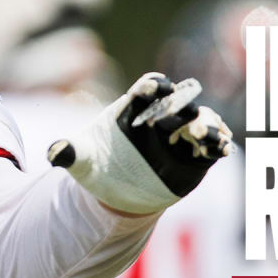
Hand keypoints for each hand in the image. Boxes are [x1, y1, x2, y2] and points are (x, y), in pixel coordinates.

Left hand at [48, 72, 234, 214]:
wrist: (117, 191)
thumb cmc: (98, 166)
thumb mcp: (82, 161)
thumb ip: (70, 152)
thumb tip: (53, 152)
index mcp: (135, 107)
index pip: (148, 87)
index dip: (152, 85)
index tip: (153, 88)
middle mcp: (162, 115)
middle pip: (179, 101)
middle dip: (184, 106)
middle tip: (188, 118)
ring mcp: (181, 133)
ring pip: (201, 120)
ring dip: (207, 125)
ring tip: (207, 137)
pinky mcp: (195, 154)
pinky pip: (213, 145)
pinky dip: (220, 144)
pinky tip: (224, 149)